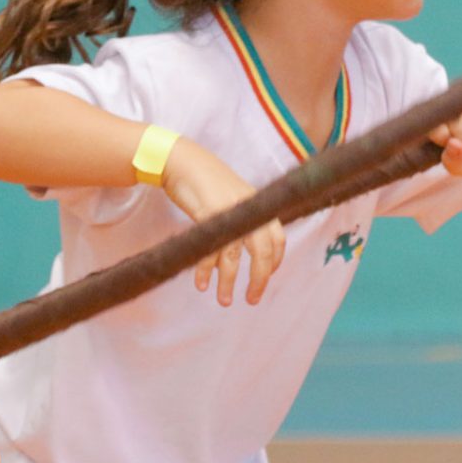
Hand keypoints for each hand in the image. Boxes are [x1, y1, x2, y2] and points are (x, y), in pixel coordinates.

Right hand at [161, 139, 285, 306]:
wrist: (183, 161)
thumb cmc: (208, 182)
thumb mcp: (234, 198)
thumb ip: (244, 220)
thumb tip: (244, 253)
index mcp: (258, 205)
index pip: (278, 238)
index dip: (275, 261)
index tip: (267, 278)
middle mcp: (248, 208)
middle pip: (262, 251)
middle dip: (259, 279)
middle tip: (252, 299)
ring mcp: (228, 211)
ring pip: (233, 256)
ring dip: (228, 282)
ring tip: (224, 301)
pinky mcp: (208, 214)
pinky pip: (209, 250)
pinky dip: (205, 270)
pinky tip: (202, 283)